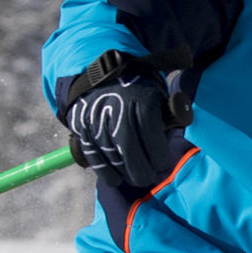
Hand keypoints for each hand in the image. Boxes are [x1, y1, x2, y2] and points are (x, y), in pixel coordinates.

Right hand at [57, 54, 190, 195]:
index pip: (150, 133)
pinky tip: (117, 179)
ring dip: (126, 173)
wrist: (99, 73)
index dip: (158, 155)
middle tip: (150, 177)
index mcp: (140, 97)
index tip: (163, 165)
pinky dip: (106, 172)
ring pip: (111, 156)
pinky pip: (94, 156)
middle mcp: (117, 108)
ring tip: (137, 178)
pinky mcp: (82, 128)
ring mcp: (96, 119)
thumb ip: (167, 119)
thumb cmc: (138, 90)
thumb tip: (169, 148)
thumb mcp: (157, 95)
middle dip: (143, 170)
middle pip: (129, 149)